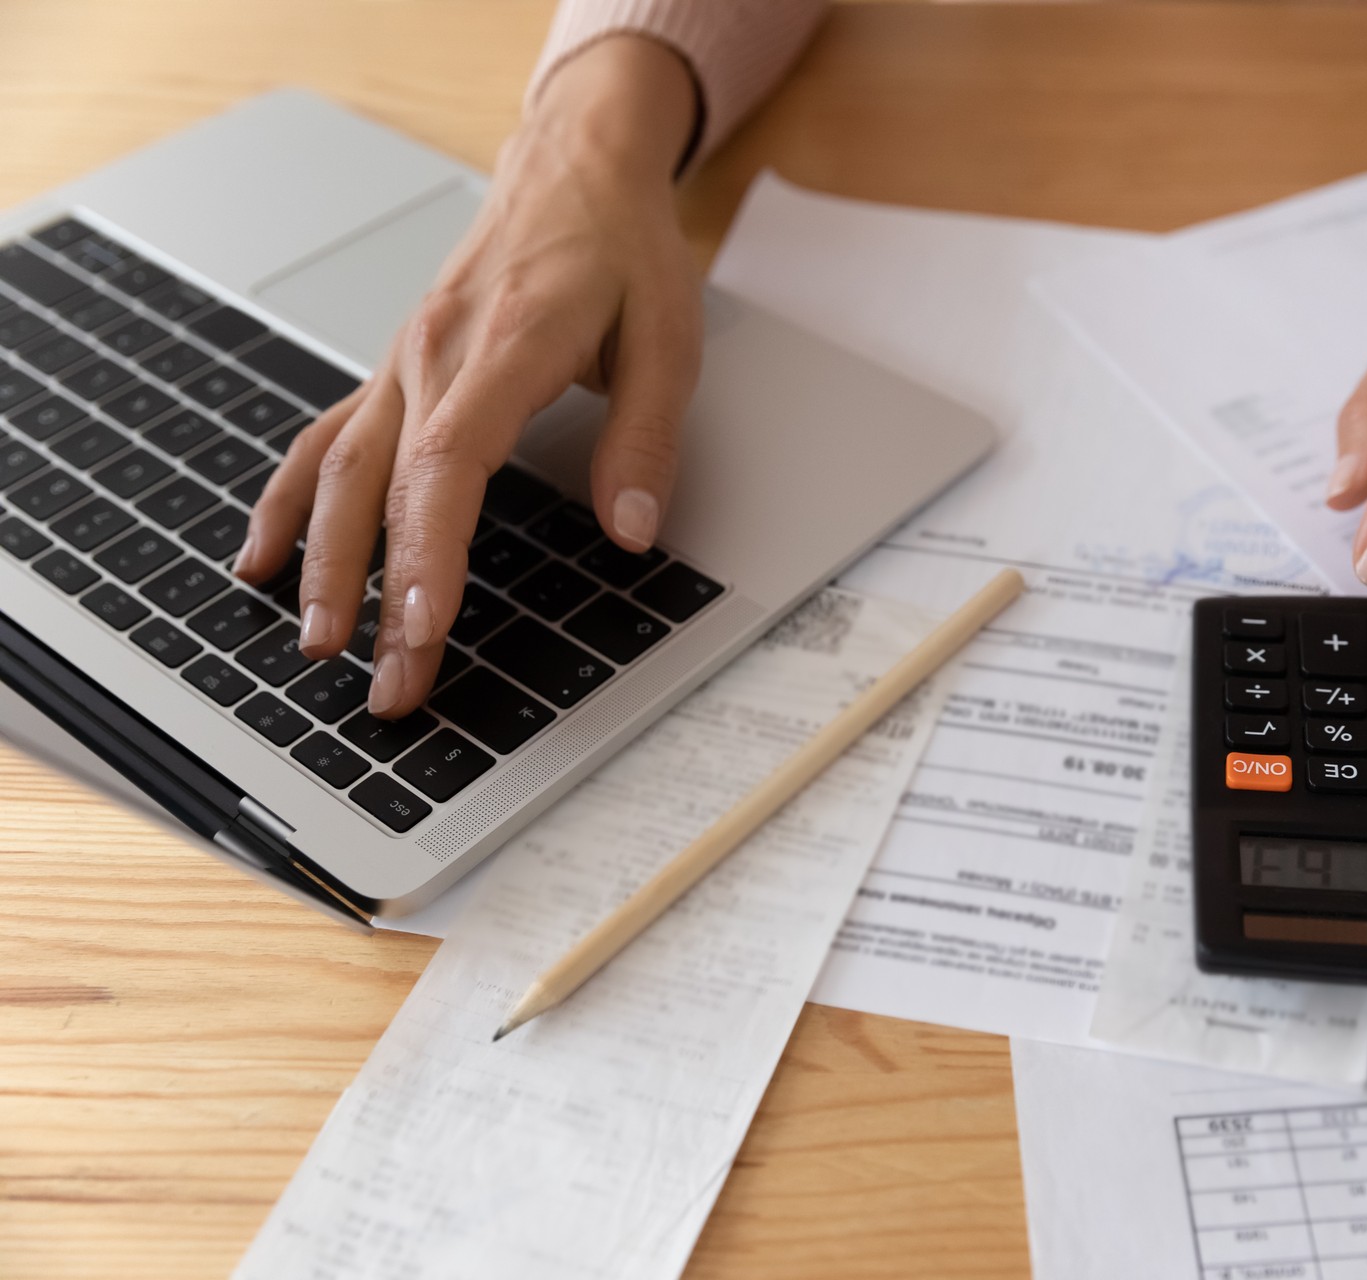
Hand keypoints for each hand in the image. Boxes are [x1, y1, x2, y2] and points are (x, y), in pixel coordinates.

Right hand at [234, 36, 701, 715]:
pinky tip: (264, 558)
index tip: (424, 623)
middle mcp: (433, 355)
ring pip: (339, 470)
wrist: (573, 169)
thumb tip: (632, 528)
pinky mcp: (394, 371)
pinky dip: (288, 503)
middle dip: (378, 595)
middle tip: (388, 686)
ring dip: (324, 563)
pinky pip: (323, 438)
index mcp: (506, 345)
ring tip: (319, 644)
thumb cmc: (620, 249)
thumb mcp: (669, 337)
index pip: (451, 462)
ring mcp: (402, 363)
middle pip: (386, 487)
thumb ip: (646, 436)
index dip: (430, 548)